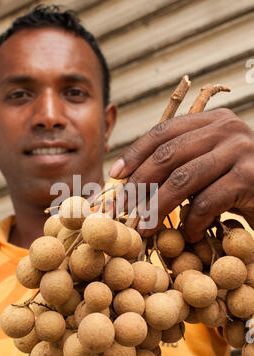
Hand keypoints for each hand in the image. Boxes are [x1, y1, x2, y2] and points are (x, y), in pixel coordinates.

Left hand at [109, 108, 253, 241]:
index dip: (135, 153)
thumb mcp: (210, 164)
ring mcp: (240, 151)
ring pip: (183, 179)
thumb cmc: (241, 183)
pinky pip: (207, 201)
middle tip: (122, 208)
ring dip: (157, 207)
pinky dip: (192, 221)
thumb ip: (181, 163)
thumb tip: (131, 180)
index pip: (163, 132)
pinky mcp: (250, 178)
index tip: (116, 174)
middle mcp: (226, 130)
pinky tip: (187, 234)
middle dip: (139, 184)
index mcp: (212, 121)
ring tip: (145, 228)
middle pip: (168, 155)